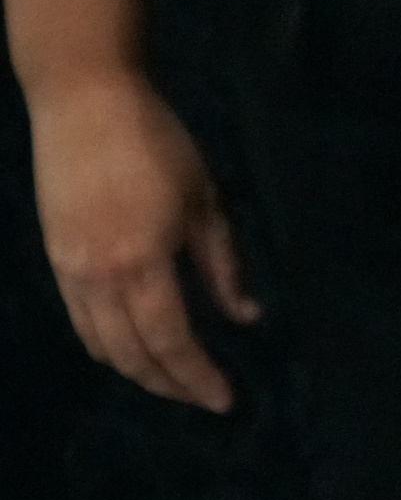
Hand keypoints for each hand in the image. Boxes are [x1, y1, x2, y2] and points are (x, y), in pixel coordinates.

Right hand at [26, 70, 259, 411]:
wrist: (82, 98)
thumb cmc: (157, 143)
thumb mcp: (206, 204)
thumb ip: (224, 267)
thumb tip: (246, 318)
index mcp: (143, 263)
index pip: (172, 342)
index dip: (198, 377)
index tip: (226, 401)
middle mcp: (99, 276)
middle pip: (133, 354)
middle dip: (171, 384)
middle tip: (204, 397)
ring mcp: (69, 268)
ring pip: (101, 344)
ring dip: (138, 371)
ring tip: (173, 380)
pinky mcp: (54, 256)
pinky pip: (80, 320)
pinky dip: (107, 346)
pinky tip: (133, 349)